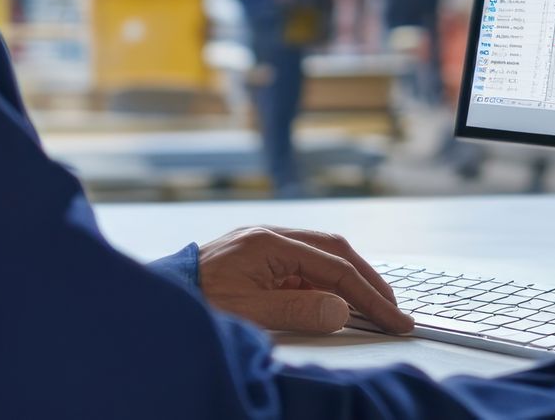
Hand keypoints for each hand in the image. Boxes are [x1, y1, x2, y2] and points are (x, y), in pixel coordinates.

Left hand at [195, 226, 414, 335]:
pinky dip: (327, 281)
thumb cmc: (196, 301)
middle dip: (369, 280)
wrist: (159, 295)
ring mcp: (264, 243)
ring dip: (350, 279)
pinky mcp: (259, 256)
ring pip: (322, 254)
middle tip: (394, 310)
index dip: (369, 296)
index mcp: (269, 243)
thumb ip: (297, 311)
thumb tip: (341, 311)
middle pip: (335, 250)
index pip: (334, 268)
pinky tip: (336, 301)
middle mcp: (270, 235)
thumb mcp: (247, 312)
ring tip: (374, 306)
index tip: (395, 319)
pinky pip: (304, 264)